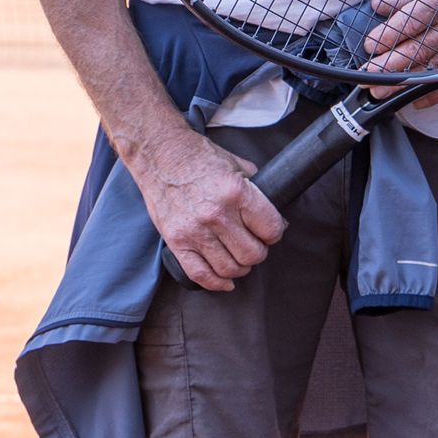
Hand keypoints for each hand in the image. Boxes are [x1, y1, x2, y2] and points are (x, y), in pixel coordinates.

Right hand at [130, 125, 284, 288]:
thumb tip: (277, 218)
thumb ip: (257, 189)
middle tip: (253, 243)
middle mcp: (216, 214)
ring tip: (238, 257)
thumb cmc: (199, 157)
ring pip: (230, 268)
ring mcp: (194, 230)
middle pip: (252, 254)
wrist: (160, 154)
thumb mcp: (236, 165)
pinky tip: (225, 281)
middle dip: (258, 252)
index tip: (269, 232)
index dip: (274, 233)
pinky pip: (200, 274)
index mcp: (236, 193)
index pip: (271, 230)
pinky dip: (216, 283)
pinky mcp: (176, 241)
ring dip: (239, 267)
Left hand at [360, 0, 437, 103]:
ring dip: (403, 83)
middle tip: (368, 77)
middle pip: (419, 48)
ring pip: (432, 68)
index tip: (370, 45)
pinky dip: (435, 94)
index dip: (389, 34)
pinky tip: (416, 101)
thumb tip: (380, 6)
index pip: (413, 19)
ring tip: (381, 92)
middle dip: (390, 65)